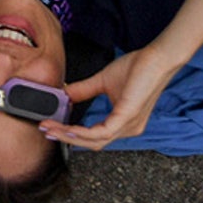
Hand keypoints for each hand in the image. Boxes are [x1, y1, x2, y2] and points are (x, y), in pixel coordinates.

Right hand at [39, 44, 180, 151]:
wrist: (157, 58)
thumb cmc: (138, 68)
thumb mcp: (102, 81)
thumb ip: (83, 91)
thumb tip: (63, 94)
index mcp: (122, 123)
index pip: (94, 137)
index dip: (71, 135)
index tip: (51, 127)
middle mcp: (127, 129)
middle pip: (92, 144)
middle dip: (65, 138)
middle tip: (46, 130)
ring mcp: (128, 126)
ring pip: (94, 141)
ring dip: (69, 135)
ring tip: (52, 127)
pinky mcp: (127, 117)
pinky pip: (102, 132)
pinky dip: (82, 132)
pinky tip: (68, 126)